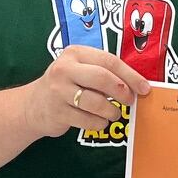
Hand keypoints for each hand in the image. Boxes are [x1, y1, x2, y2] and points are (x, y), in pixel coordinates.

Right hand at [26, 46, 149, 140]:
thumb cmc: (66, 86)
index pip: (109, 61)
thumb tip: (137, 85)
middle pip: (102, 78)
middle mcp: (64, 69)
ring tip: (113, 113)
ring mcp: (59, 91)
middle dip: (122, 91)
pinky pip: (88, 120)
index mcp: (75, 53)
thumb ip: (104, 73)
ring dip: (111, 111)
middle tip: (130, 101)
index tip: (144, 88)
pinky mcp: (57, 112)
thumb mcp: (80, 71)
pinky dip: (99, 123)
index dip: (130, 75)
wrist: (33, 106)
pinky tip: (98, 121)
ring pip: (96, 102)